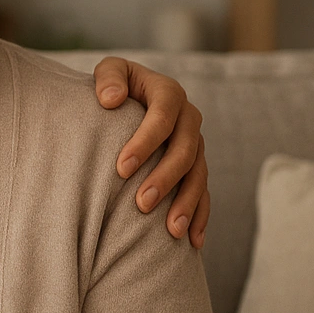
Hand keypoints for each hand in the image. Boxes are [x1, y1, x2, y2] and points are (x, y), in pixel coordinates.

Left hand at [93, 57, 209, 247]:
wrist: (128, 99)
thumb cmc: (114, 86)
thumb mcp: (110, 71)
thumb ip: (109, 77)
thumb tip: (110, 99)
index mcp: (169, 93)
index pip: (162, 117)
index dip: (144, 142)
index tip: (121, 168)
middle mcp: (189, 118)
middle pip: (185, 151)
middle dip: (165, 179)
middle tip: (141, 204)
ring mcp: (196, 144)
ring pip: (198, 176)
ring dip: (186, 204)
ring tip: (170, 231)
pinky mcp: (196, 167)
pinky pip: (204, 193)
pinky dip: (200, 217)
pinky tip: (192, 241)